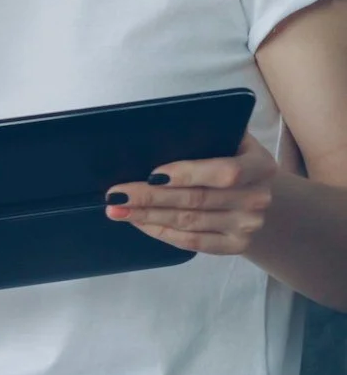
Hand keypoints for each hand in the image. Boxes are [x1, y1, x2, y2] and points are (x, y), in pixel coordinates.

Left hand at [105, 133, 278, 255]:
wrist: (254, 194)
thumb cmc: (229, 159)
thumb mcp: (228, 140)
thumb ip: (205, 134)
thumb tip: (154, 129)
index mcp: (260, 165)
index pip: (224, 172)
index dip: (187, 174)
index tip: (151, 174)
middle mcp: (258, 197)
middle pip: (197, 200)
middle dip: (150, 198)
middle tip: (115, 195)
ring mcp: (248, 225)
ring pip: (189, 223)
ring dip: (148, 217)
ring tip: (117, 210)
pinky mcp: (236, 245)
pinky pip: (192, 242)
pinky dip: (161, 233)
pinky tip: (139, 223)